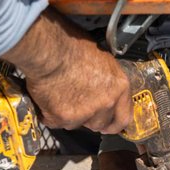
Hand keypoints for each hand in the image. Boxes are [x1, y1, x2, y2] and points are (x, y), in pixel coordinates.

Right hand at [2, 8, 131, 134]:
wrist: (48, 49)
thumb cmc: (72, 45)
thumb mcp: (102, 59)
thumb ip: (107, 80)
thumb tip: (103, 86)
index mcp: (120, 88)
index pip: (124, 117)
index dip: (113, 122)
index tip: (108, 125)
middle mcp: (107, 103)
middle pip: (100, 124)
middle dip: (90, 119)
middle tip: (78, 106)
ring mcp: (86, 113)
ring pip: (78, 124)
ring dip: (70, 116)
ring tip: (60, 97)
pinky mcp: (64, 118)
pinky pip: (56, 123)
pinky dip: (49, 115)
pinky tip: (46, 99)